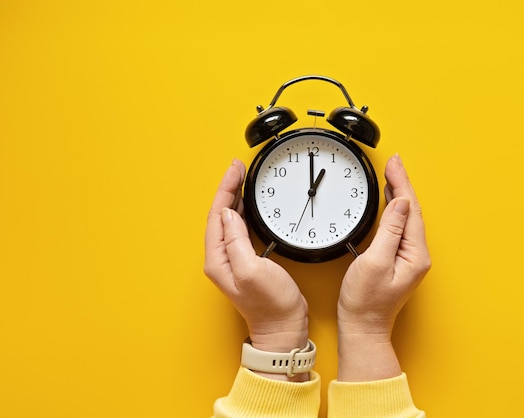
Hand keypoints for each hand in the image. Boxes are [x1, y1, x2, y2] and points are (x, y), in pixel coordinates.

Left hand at [204, 159, 308, 380]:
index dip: (226, 188)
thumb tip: (228, 213)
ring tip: (243, 179)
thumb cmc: (270, 304)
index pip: (217, 214)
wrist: (284, 326)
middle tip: (239, 168)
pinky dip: (245, 211)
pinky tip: (251, 205)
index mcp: (218, 258)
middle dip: (229, 188)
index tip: (235, 169)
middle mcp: (222, 258)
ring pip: (230, 219)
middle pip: (221, 214)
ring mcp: (235, 259)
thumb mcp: (251, 269)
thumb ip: (236, 240)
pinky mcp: (249, 260)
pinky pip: (242, 228)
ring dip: (236, 197)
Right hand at [337, 154, 430, 380]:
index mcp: (415, 253)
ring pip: (407, 217)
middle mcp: (417, 254)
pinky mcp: (399, 260)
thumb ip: (389, 231)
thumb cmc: (365, 301)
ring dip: (399, 194)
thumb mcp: (374, 262)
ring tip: (392, 175)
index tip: (394, 164)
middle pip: (412, 210)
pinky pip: (400, 227)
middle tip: (392, 162)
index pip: (410, 209)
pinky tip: (390, 202)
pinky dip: (395, 209)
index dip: (402, 183)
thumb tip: (400, 203)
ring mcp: (409, 258)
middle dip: (402, 183)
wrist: (362, 326)